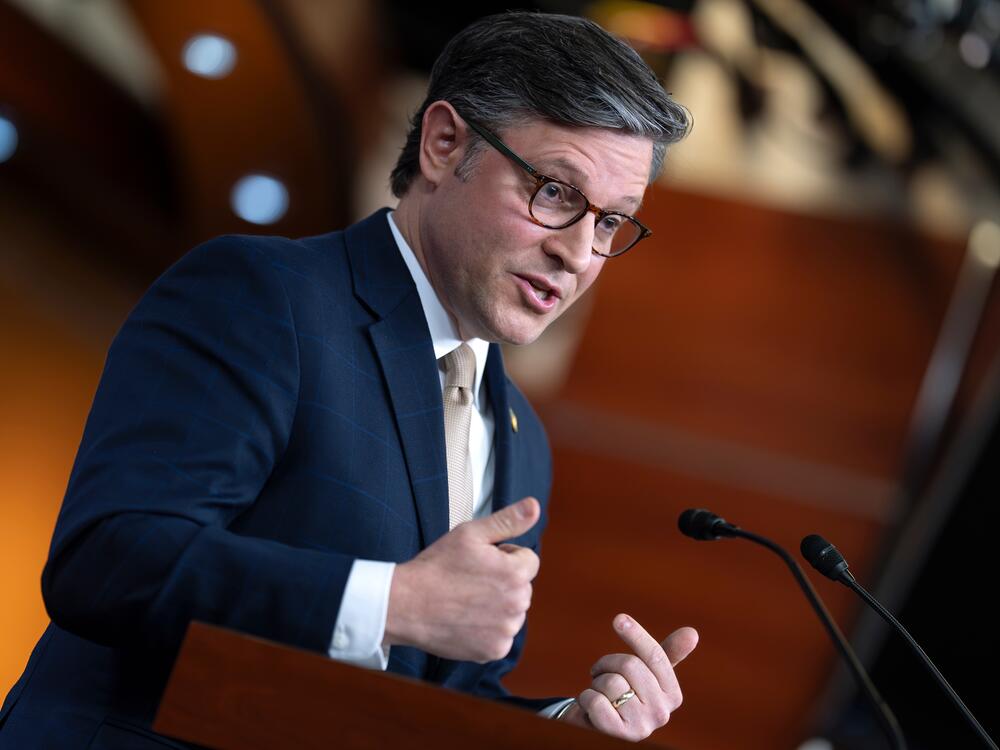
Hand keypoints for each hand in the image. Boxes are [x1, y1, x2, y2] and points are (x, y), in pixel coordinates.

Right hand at [384, 496, 540, 662]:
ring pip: (512, 612)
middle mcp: (517, 604)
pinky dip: (487, 630)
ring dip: (497, 607)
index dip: (505, 556)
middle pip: (522, 587)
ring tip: (466, 600)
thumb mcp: (471, 533)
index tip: (481, 561)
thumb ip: (508, 520)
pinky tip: (465, 619)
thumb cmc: (437, 566)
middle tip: (470, 581)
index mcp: (516, 573)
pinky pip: (500, 635)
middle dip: (503, 582)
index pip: (528, 560)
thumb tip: (534, 506)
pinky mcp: (494, 650)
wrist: (406, 605)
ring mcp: (506, 630)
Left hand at [559, 614, 697, 741]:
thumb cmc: (623, 692)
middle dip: (608, 663)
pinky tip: (591, 707)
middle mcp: (662, 713)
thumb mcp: (643, 673)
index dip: (636, 635)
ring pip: (611, 682)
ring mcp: (642, 726)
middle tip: (602, 672)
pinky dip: (586, 698)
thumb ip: (664, 653)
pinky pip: (596, 701)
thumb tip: (693, 632)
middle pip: (630, 665)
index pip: (656, 656)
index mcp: (672, 695)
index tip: (619, 619)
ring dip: (596, 683)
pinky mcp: (618, 735)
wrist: (598, 723)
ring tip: (601, 694)